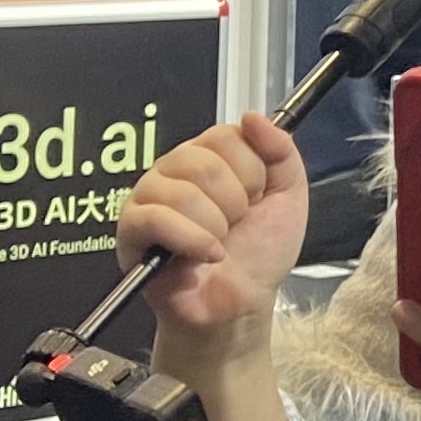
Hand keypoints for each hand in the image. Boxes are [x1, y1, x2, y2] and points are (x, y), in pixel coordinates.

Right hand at [117, 115, 308, 335]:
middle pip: (205, 162)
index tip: (256, 198)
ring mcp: (150, 196)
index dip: (252, 173)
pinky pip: (157, 218)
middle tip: (236, 225)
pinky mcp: (131, 229)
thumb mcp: (289, 196)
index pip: (226, 136)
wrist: (241, 303)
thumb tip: (254, 117)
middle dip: (236, 203)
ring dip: (216, 227)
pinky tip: (205, 255)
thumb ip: (280, 151)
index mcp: (210, 156)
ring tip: (219, 244)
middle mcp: (176, 169)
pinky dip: (192, 240)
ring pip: (184, 192)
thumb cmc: (260, 254)